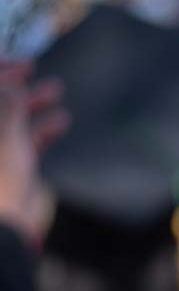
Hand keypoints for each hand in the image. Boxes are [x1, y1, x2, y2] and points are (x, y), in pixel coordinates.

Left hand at [0, 63, 68, 247]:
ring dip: (31, 104)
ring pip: (10, 120)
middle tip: (31, 68)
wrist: (7, 228)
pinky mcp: (12, 168)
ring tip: (55, 90)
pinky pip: (26, 142)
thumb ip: (7, 103)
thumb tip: (12, 80)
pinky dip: (42, 130)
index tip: (15, 61)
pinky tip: (61, 121)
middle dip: (12, 84)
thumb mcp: (3, 133)